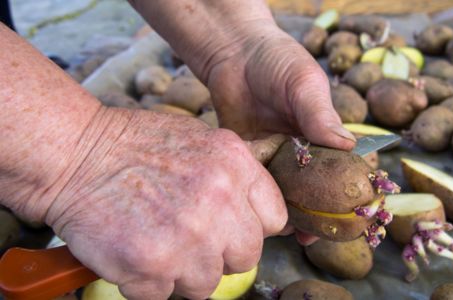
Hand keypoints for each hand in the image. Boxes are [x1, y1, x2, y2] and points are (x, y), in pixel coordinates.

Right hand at [44, 107, 286, 299]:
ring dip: (181, 271)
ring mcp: (188, 237)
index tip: (230, 228)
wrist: (77, 155)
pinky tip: (134, 251)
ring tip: (156, 241)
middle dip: (218, 253)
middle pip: (245, 257)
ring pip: (205, 284)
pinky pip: (163, 295)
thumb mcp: (201, 141)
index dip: (250, 227)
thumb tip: (256, 213)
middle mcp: (219, 201)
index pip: (274, 219)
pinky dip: (147, 282)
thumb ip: (236, 176)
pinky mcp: (152, 266)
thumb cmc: (135, 146)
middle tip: (188, 237)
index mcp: (235, 166)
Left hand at [203, 21, 356, 243]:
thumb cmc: (277, 61)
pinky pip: (256, 181)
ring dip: (287, 211)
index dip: (349, 192)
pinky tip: (259, 212)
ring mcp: (275, 154)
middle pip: (314, 188)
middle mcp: (301, 149)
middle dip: (317, 214)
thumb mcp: (304, 83)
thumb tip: (346, 147)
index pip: (343, 168)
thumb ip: (320, 114)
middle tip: (314, 236)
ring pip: (284, 190)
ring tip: (289, 233)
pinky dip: (259, 197)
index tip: (353, 216)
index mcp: (323, 133)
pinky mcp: (249, 155)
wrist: (234, 54)